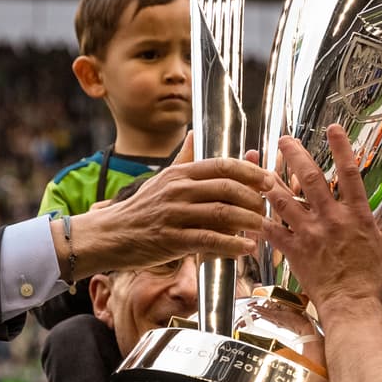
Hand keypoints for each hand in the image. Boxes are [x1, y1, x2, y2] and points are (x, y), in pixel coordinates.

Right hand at [71, 137, 275, 275]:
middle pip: (228, 188)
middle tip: (267, 208)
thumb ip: (183, 158)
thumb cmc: (141, 209)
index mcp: (180, 173)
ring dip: (249, 222)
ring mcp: (175, 214)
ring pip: (223, 213)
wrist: (111, 234)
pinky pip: (210, 240)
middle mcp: (179, 189)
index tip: (270, 180)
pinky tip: (246, 248)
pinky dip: (233, 245)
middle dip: (255, 198)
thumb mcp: (161, 178)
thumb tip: (194, 133)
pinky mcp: (173, 239)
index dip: (252, 172)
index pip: (224, 165)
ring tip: (262, 228)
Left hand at [261, 124, 381, 309]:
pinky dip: (258, 219)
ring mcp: (309, 232)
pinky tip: (246, 208)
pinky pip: (271, 230)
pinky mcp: (293, 249)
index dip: (341, 147)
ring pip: (283, 199)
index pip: (350, 172)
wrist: (350, 303)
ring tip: (257, 164)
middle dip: (295, 155)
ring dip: (269, 180)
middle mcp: (330, 217)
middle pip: (309, 178)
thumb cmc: (371, 279)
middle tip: (284, 139)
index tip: (333, 128)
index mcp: (356, 214)